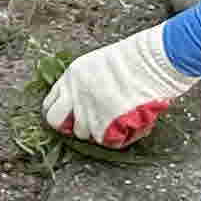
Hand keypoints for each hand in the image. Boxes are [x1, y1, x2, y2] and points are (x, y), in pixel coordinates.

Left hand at [43, 23, 200, 148]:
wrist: (150, 63)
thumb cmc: (131, 60)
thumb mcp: (93, 66)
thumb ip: (81, 85)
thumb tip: (78, 103)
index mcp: (70, 79)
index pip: (50, 103)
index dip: (59, 112)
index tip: (69, 116)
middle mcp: (74, 96)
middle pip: (56, 122)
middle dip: (69, 126)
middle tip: (88, 124)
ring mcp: (87, 112)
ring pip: (82, 133)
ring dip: (96, 130)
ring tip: (115, 118)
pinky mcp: (104, 125)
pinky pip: (104, 140)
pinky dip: (115, 136)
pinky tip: (126, 124)